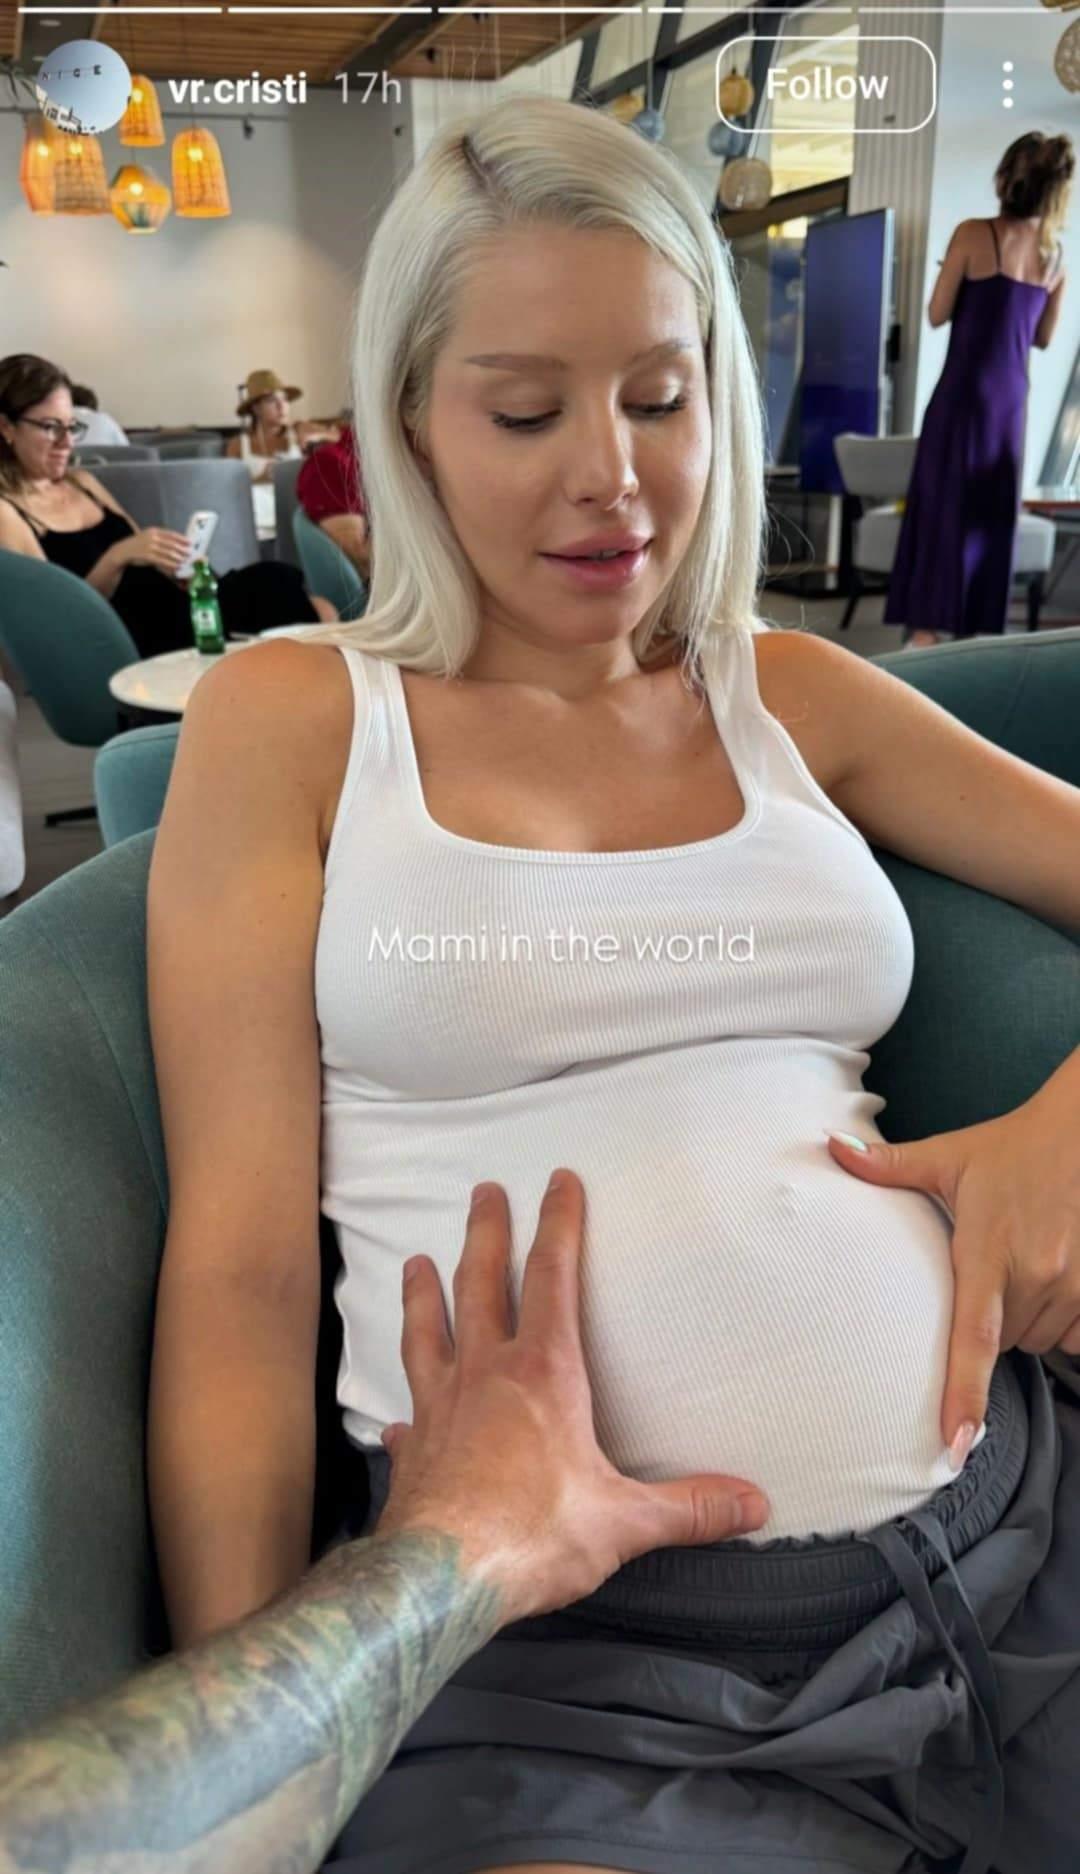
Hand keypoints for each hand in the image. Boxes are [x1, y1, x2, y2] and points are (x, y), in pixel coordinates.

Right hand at [118, 528, 191, 576]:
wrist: (123, 551)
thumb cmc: (138, 545)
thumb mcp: (148, 537)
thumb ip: (159, 539)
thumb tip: (175, 544)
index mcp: (154, 531)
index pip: (171, 534)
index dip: (181, 538)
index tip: (190, 542)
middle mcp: (152, 537)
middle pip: (171, 544)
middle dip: (182, 550)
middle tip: (189, 554)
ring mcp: (150, 546)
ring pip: (168, 553)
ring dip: (178, 558)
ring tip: (184, 561)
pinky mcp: (148, 556)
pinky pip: (162, 560)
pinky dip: (171, 564)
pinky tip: (176, 567)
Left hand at [375, 1171, 769, 1623]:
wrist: (438, 1580)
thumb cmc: (531, 1537)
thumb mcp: (623, 1522)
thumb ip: (688, 1507)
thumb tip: (753, 1504)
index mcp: (543, 1373)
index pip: (552, 1278)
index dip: (558, 1225)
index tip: (558, 1182)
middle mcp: (485, 1375)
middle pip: (480, 1284)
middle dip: (486, 1233)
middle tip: (483, 1192)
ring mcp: (439, 1407)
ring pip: (428, 1331)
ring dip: (424, 1293)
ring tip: (415, 1262)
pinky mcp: (413, 1448)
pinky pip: (406, 1413)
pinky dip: (403, 1406)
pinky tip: (396, 1413)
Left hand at [827, 1086, 1079, 1465]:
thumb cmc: (1011, 1148)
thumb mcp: (947, 1156)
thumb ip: (886, 1164)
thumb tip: (826, 1145)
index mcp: (987, 1250)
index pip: (972, 1338)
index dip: (963, 1397)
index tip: (955, 1446)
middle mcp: (1035, 1274)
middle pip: (1002, 1343)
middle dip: (989, 1323)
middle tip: (987, 1270)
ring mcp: (1074, 1284)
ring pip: (1038, 1340)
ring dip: (1025, 1322)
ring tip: (1020, 1265)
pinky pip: (1074, 1335)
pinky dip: (1061, 1321)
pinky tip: (1051, 1279)